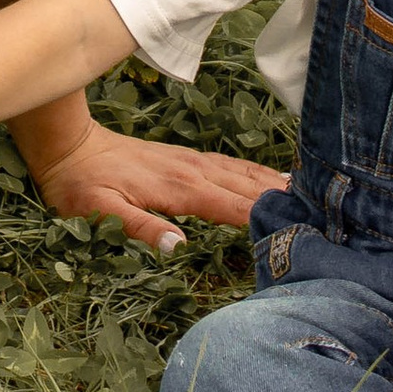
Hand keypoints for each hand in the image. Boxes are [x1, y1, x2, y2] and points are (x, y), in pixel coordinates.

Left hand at [28, 128, 287, 253]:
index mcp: (178, 188)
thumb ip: (138, 227)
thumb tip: (176, 245)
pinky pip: (230, 166)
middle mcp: (192, 171)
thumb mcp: (99, 213)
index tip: (301, 228)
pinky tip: (272, 177)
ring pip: (242, 173)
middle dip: (284, 201)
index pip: (232, 205)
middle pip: (247, 187)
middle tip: (324, 215)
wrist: (68, 146)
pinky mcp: (186, 160)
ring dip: (275, 184)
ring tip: (313, 195)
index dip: (265, 217)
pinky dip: (256, 172)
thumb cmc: (81, 186)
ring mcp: (191, 162)